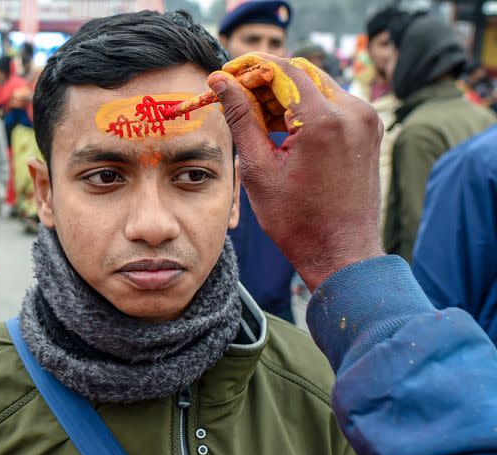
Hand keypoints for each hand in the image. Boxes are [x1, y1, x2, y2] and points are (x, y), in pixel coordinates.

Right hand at [208, 53, 384, 290]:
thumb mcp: (258, 168)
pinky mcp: (368, 130)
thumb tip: (221, 84)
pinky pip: (331, 105)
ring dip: (283, 96)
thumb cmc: (298, 220)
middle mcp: (353, 112)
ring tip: (253, 118)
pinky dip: (304, 110)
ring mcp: (365, 120)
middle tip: (234, 97)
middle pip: (301, 74)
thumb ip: (241, 119)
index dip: (250, 69)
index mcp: (324, 120)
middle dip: (265, 82)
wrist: (341, 251)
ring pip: (316, 87)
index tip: (225, 76)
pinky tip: (279, 129)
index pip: (283, 71)